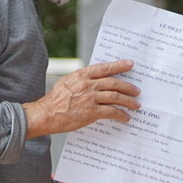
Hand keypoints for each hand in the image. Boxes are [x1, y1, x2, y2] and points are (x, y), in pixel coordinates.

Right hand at [24, 59, 140, 137]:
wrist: (46, 114)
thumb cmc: (55, 100)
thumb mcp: (67, 82)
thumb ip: (82, 80)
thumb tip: (95, 80)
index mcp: (81, 75)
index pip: (104, 68)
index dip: (119, 65)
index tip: (130, 64)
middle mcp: (87, 84)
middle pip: (114, 83)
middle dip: (128, 87)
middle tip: (137, 90)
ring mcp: (90, 98)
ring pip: (115, 97)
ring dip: (128, 101)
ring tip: (136, 105)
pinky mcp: (91, 112)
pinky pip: (111, 112)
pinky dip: (121, 114)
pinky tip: (125, 117)